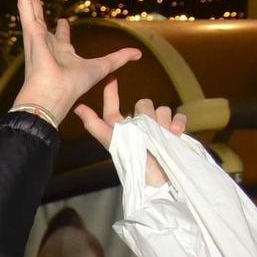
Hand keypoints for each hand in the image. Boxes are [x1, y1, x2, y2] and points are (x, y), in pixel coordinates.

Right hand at [9, 0, 140, 126]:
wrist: (53, 95)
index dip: (61, 29)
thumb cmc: (73, 87)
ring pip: (29, 9)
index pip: (60, 36)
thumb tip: (138, 54)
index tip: (62, 21)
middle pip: (40, 19)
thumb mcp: (103, 67)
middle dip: (37, 7)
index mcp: (60, 52)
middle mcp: (45, 43)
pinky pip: (25, 6)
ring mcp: (36, 37)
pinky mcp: (31, 31)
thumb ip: (118, 58)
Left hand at [73, 80, 188, 187]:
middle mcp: (137, 125)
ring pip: (162, 108)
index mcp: (120, 128)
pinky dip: (177, 123)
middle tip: (148, 131)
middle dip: (147, 114)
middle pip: (144, 103)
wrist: (158, 178)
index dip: (110, 93)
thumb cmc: (133, 160)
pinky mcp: (174, 130)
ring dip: (163, 121)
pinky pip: (178, 116)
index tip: (111, 78)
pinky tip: (175, 133)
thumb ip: (95, 124)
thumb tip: (77, 108)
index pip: (112, 107)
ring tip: (162, 136)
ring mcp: (157, 127)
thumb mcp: (111, 140)